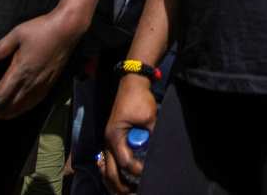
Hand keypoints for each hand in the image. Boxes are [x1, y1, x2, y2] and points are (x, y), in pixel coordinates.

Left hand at [0, 10, 83, 121]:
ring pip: (21, 108)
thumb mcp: (17, 34)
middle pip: (9, 107)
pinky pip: (33, 103)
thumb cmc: (42, 28)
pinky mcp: (50, 83)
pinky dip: (21, 109)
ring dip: (7, 114)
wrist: (68, 28)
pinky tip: (18, 106)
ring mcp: (42, 84)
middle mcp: (31, 82)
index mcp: (20, 71)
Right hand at [101, 73, 157, 193]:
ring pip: (107, 168)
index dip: (137, 170)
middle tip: (134, 192)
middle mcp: (108, 141)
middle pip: (110, 171)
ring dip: (116, 180)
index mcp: (115, 136)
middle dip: (120, 185)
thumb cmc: (139, 98)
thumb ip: (152, 135)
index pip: (125, 162)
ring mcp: (109, 140)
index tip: (148, 174)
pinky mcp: (114, 138)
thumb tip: (160, 149)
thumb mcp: (149, 117)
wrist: (132, 83)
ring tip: (127, 191)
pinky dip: (115, 171)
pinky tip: (123, 179)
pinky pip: (110, 160)